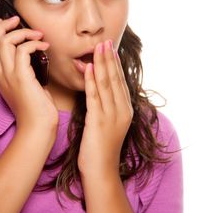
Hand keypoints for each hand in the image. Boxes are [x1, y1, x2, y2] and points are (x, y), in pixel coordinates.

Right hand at [0, 16, 57, 129]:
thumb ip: (29, 72)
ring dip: (22, 33)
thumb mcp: (31, 87)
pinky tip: (44, 47)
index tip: (9, 22)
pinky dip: (33, 44)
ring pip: (4, 43)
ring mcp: (9, 76)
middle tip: (18, 20)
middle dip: (3, 26)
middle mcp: (2, 75)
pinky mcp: (21, 78)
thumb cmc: (39, 112)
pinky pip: (22, 51)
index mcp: (1, 77)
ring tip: (38, 35)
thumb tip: (36, 58)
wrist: (38, 129)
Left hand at [78, 40, 132, 175]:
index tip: (110, 48)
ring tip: (97, 48)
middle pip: (115, 79)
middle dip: (109, 59)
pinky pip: (95, 97)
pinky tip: (87, 68)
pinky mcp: (99, 121)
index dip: (114, 64)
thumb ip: (106, 107)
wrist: (101, 172)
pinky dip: (91, 81)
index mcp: (126, 110)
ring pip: (106, 84)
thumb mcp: (108, 125)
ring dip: (101, 64)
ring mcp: (112, 116)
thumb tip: (100, 91)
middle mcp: (122, 110)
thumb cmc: (101, 150)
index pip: (120, 81)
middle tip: (105, 41)